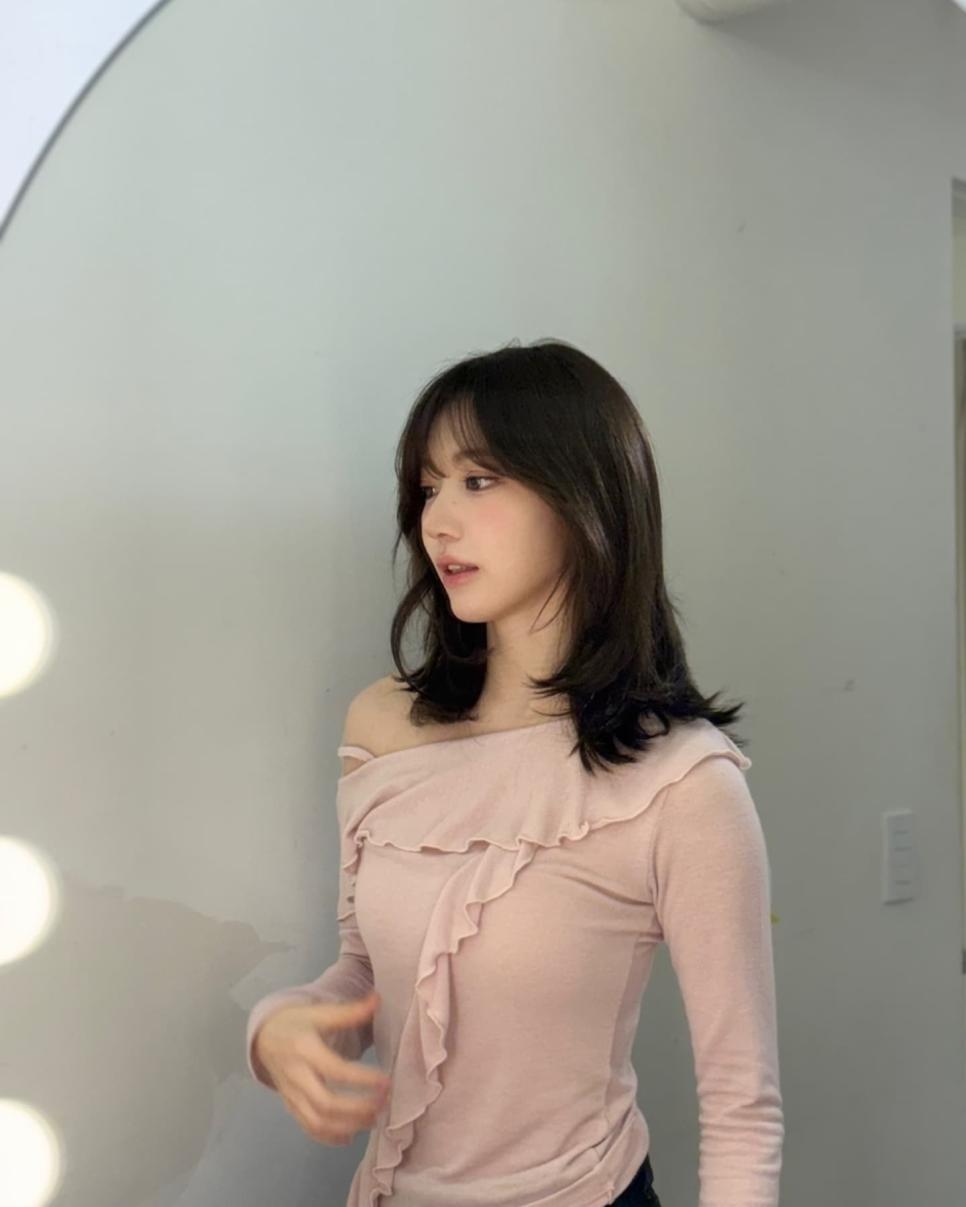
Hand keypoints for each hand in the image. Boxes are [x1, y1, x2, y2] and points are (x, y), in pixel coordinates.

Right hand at [254, 989, 390, 1145]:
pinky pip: (307, 1127)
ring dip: (347, 1126)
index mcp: (304, 1049)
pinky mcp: (290, 1106)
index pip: (336, 1070)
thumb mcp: (320, 1012)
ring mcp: (291, 1094)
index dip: (363, 1079)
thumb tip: (378, 999)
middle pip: (325, 1103)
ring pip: (316, 1121)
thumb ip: (350, 1011)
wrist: (265, 1036)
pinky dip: (328, 1137)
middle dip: (357, 1109)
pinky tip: (350, 1136)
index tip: (387, 1082)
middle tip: (384, 1104)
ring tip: (373, 1120)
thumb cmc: (297, 1022)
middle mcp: (296, 1075)